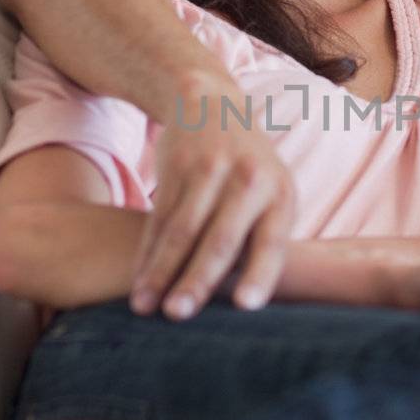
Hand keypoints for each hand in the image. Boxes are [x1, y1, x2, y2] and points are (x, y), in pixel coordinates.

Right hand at [129, 77, 295, 320]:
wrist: (212, 104)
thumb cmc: (249, 171)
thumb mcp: (271, 192)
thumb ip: (264, 237)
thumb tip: (252, 309)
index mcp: (280, 194)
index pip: (272, 240)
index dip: (259, 273)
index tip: (244, 306)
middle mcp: (249, 180)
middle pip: (221, 238)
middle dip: (198, 279)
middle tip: (178, 315)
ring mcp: (210, 170)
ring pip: (182, 230)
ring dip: (161, 271)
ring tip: (144, 307)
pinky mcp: (176, 165)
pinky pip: (159, 217)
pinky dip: (147, 253)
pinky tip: (139, 280)